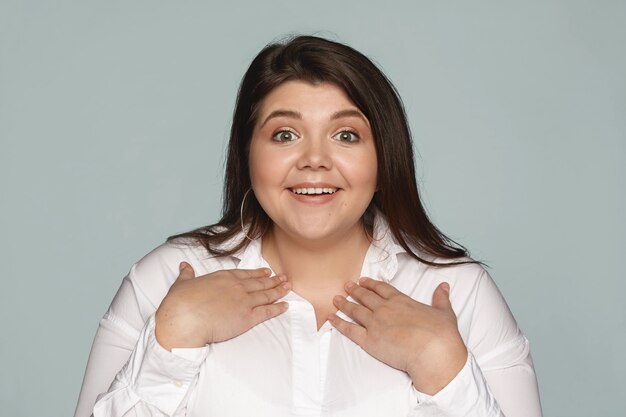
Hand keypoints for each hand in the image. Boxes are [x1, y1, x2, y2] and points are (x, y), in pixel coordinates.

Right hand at [155, 262, 290, 350]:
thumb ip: (186, 274)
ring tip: (288, 287)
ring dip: (279, 291)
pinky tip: (286, 306)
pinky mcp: (247, 318)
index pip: (245, 274)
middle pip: (260, 283)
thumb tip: (184, 266)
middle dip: (273, 280)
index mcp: (223, 277)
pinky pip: (267, 312)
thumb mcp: (182, 284)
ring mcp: (244, 302)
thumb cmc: (180, 303)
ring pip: (266, 295)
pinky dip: (278, 308)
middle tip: (284, 278)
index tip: (266, 272)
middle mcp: (237, 287)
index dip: (257, 273)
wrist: (185, 320)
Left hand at [329, 278, 466, 394]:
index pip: (382, 289)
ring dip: (344, 304)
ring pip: (355, 310)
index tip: (364, 281)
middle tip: (346, 286)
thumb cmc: (441, 334)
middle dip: (355, 290)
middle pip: (366, 297)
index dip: (371, 284)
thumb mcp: (444, 311)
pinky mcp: (369, 340)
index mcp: (401, 301)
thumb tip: (444, 286)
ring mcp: (375, 323)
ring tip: (336, 299)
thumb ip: (441, 298)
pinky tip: (330, 318)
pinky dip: (338, 323)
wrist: (433, 352)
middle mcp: (385, 309)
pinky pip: (349, 330)